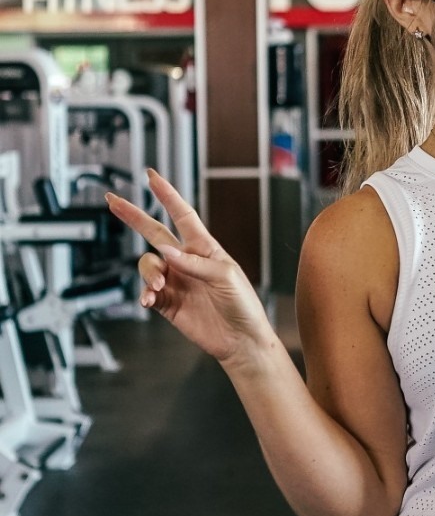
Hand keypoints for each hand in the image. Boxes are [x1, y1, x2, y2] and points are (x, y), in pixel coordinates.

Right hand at [106, 169, 278, 366]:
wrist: (240, 340)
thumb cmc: (242, 304)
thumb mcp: (226, 277)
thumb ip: (196, 263)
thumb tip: (165, 251)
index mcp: (205, 248)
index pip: (183, 215)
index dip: (167, 195)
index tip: (151, 176)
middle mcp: (186, 261)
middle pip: (154, 232)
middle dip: (133, 216)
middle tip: (112, 200)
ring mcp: (175, 281)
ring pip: (147, 265)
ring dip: (148, 273)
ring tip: (158, 287)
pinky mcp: (167, 303)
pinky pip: (146, 292)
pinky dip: (144, 294)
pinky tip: (149, 300)